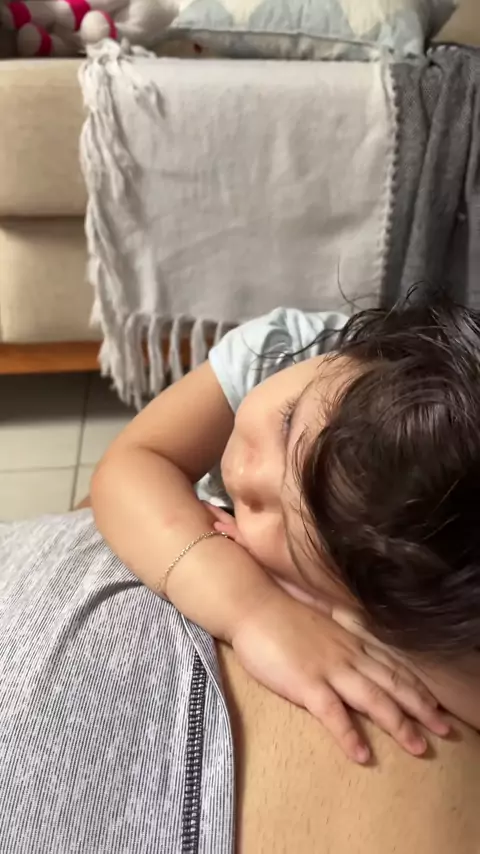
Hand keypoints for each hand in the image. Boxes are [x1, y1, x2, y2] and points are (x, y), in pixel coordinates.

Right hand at [231, 588, 448, 763]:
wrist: (253, 605)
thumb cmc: (281, 615)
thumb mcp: (321, 625)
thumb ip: (339, 641)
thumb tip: (353, 657)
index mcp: (350, 641)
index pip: (393, 666)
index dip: (417, 686)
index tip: (437, 704)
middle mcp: (348, 654)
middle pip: (393, 683)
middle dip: (422, 709)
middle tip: (445, 730)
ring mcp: (328, 668)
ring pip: (373, 698)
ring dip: (399, 724)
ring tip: (419, 747)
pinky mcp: (306, 682)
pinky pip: (333, 713)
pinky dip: (348, 735)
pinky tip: (361, 754)